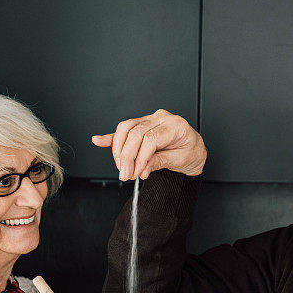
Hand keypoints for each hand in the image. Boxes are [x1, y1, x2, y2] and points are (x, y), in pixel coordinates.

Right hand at [91, 109, 205, 180]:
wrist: (194, 149)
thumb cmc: (191, 153)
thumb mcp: (182, 160)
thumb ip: (162, 162)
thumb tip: (143, 168)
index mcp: (175, 125)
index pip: (150, 138)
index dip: (140, 158)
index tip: (137, 173)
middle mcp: (161, 118)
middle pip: (135, 133)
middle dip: (127, 156)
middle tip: (126, 174)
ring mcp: (150, 119)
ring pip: (126, 129)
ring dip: (119, 150)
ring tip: (121, 168)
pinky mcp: (141, 124)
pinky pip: (124, 130)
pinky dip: (111, 137)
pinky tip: (98, 140)